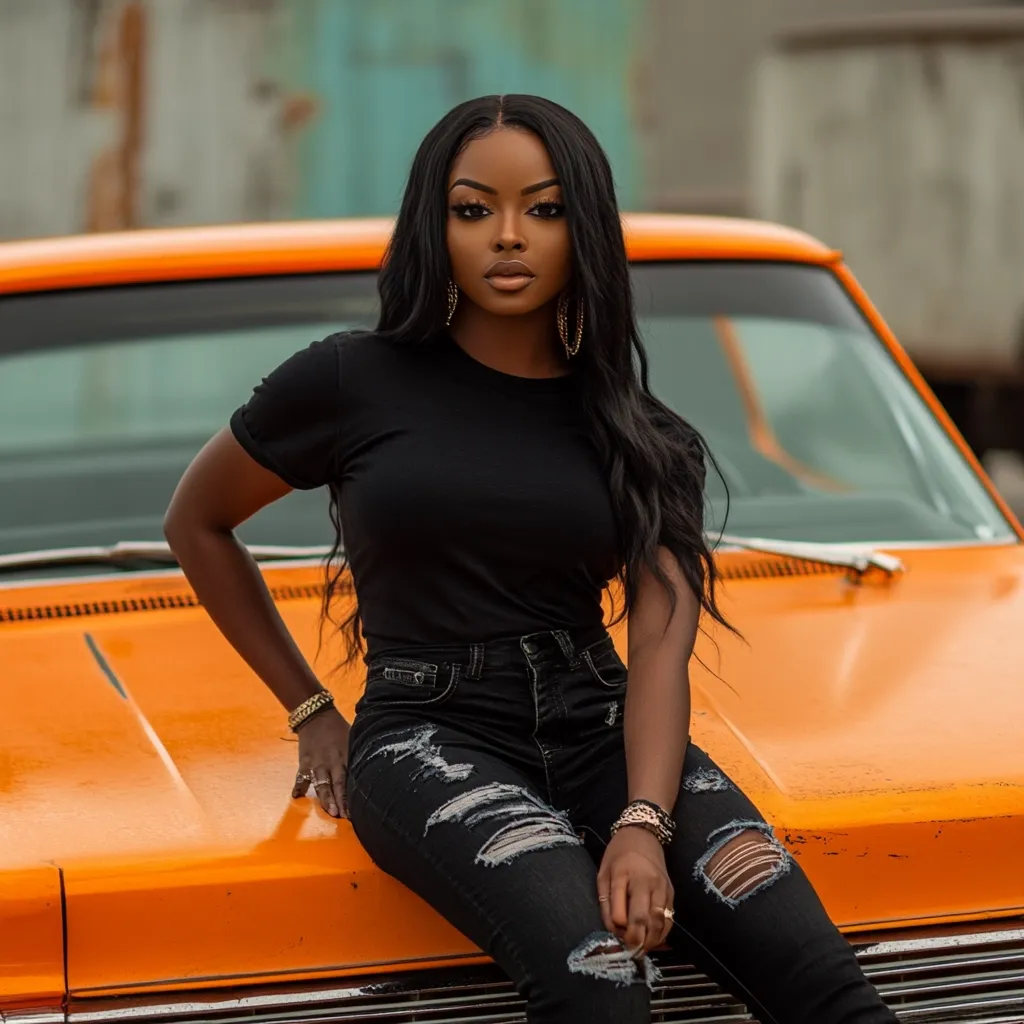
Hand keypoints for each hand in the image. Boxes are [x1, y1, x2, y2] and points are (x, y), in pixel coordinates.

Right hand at [291, 707, 350, 817]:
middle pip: (338, 784)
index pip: (352, 779)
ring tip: (331, 811)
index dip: (355, 795)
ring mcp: (317, 762)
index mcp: (347, 755)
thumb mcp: (353, 738)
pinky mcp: (304, 761)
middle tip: (345, 816)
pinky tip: (296, 797)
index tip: (359, 809)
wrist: (316, 715)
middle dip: (342, 801)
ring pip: (322, 784)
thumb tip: (369, 768)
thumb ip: (357, 755)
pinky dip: (298, 786)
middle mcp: (333, 761)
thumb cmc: (338, 728)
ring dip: (326, 799)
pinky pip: (301, 776)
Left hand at [597, 826, 674, 954]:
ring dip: (651, 941)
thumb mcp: (603, 873)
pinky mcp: (671, 892)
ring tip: (641, 950)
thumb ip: (606, 902)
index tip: (615, 938)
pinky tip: (653, 941)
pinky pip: (670, 918)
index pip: (621, 911)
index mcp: (623, 875)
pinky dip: (663, 933)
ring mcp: (662, 887)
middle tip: (630, 953)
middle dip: (636, 940)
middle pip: (643, 919)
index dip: (618, 930)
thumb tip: (613, 930)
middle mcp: (646, 882)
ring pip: (659, 922)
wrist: (643, 834)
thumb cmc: (618, 855)